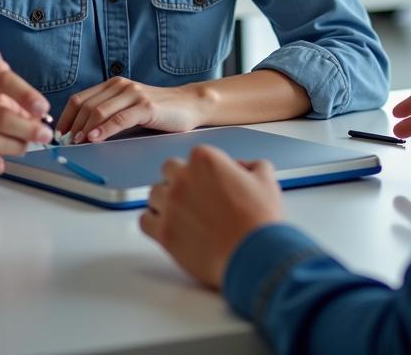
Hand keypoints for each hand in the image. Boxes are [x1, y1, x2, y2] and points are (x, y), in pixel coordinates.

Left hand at [57, 78, 205, 143]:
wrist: (189, 104)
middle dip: (72, 126)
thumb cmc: (159, 110)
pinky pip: (119, 118)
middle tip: (65, 143)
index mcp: (114, 85)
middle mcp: (122, 86)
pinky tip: (95, 139)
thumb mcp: (129, 107)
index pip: (79, 99)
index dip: (65, 118)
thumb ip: (109, 114)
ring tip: (76, 143)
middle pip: (86, 106)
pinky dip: (103, 130)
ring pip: (99, 111)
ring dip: (83, 129)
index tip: (58, 135)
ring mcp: (134, 94)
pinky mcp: (146, 107)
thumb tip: (80, 134)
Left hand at [140, 147, 282, 287]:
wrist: (255, 255)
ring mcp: (170, 205)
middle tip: (195, 196)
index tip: (211, 182)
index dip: (204, 170)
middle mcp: (183, 178)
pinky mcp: (163, 233)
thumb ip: (251, 165)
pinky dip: (154, 222)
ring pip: (154, 194)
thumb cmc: (259, 219)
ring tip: (184, 214)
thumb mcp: (265, 179)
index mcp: (205, 159)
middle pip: (169, 171)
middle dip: (180, 180)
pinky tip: (169, 227)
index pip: (193, 156)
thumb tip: (240, 168)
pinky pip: (144, 221)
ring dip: (166, 201)